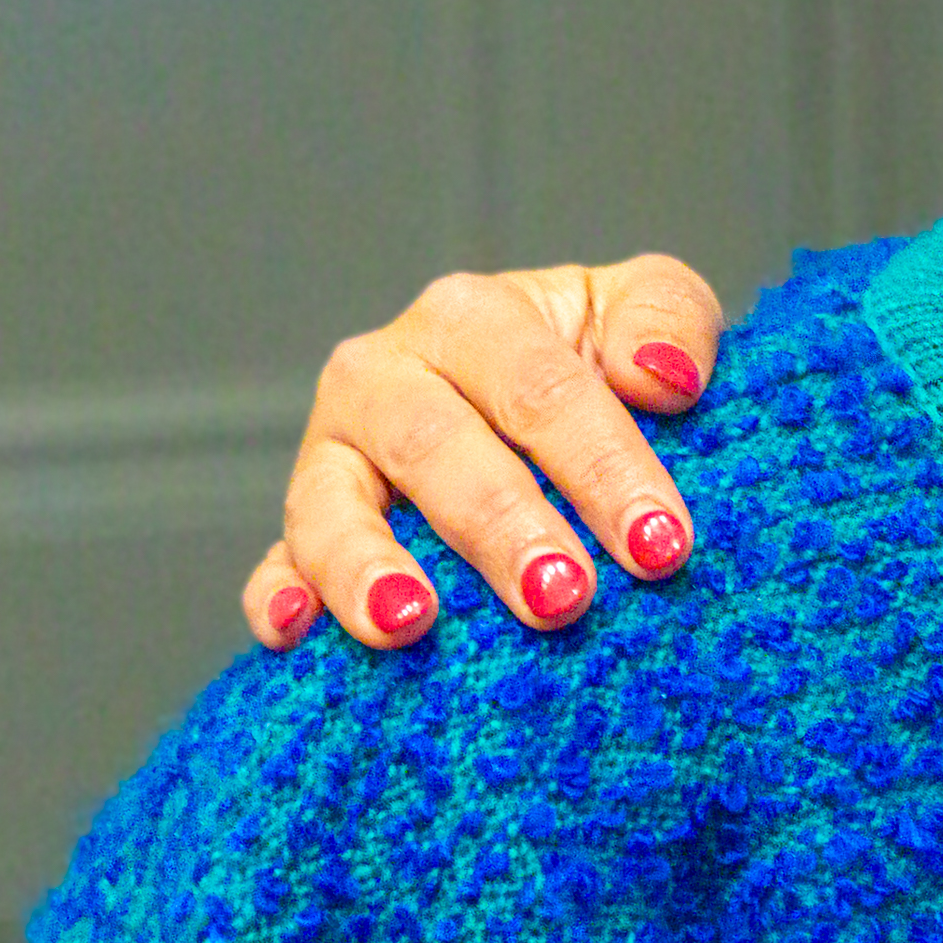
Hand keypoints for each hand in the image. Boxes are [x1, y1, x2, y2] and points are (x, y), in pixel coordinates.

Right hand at [240, 258, 729, 651]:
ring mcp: (333, 456)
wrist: (551, 413)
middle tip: (562, 596)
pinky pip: (275, 563)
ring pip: (330, 504)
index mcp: (471, 319)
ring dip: (367, 564)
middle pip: (435, 447)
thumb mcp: (652, 311)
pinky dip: (278, 596)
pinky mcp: (302, 530)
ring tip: (411, 621)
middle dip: (501, 526)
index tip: (659, 542)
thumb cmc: (605, 364)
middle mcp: (385, 377)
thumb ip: (667, 317)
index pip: (538, 388)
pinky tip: (292, 632)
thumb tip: (658, 376)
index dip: (601, 464)